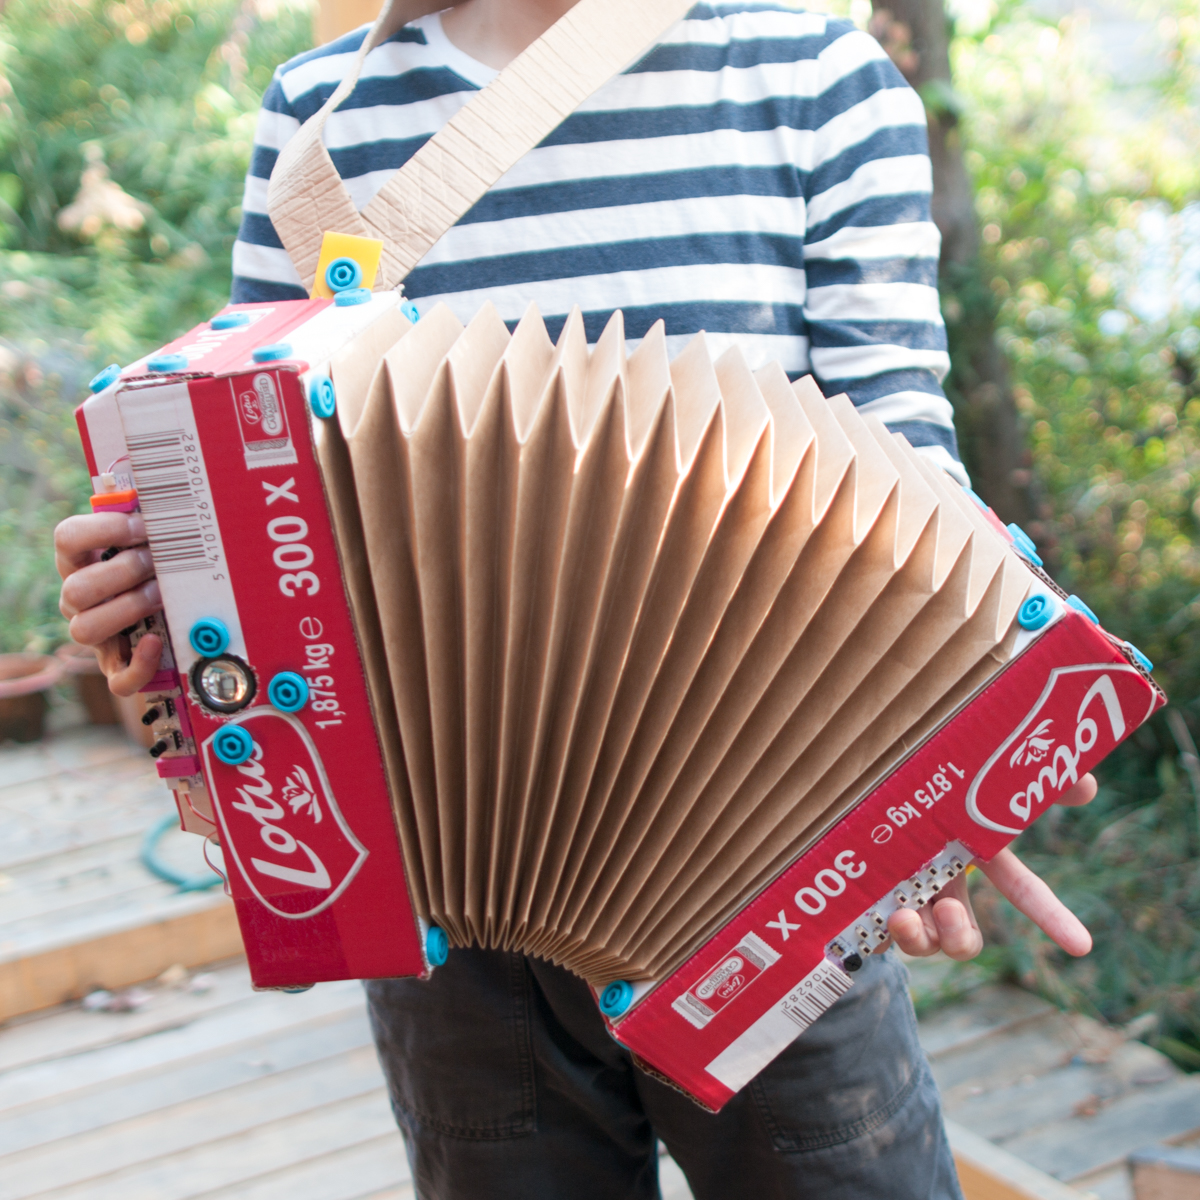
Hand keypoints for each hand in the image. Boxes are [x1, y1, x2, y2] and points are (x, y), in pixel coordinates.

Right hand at [55, 511, 162, 695]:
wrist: (163, 622)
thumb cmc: (154, 571)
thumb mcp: (150, 543)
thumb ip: (150, 521)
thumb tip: (168, 492)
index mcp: (81, 562)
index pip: (67, 538)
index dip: (103, 529)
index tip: (141, 526)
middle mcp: (78, 599)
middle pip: (75, 588)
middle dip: (123, 572)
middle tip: (157, 564)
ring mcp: (94, 636)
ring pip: (84, 630)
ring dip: (127, 609)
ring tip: (159, 595)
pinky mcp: (116, 668)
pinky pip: (117, 678)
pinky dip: (139, 663)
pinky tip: (156, 642)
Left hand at [887, 773, 1098, 959]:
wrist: (855, 782)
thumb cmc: (920, 777)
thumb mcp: (972, 775)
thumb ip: (1029, 777)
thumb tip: (1091, 784)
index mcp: (973, 852)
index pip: (1022, 891)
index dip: (1053, 918)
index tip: (1082, 947)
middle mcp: (940, 880)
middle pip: (965, 937)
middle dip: (962, 938)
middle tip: (946, 909)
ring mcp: (905, 893)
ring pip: (925, 944)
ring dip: (921, 941)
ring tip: (904, 916)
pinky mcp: (867, 900)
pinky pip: (880, 936)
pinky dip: (883, 935)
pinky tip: (877, 916)